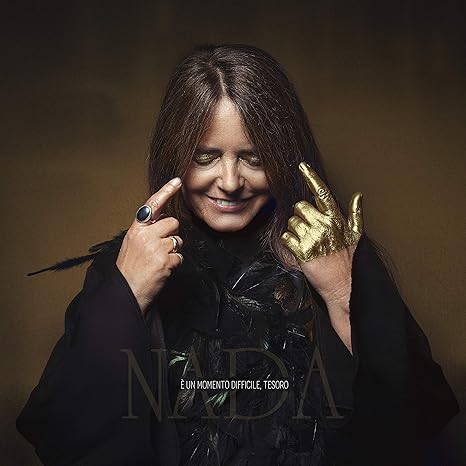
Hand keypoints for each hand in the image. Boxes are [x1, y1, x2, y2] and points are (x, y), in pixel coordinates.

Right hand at [116, 177, 183, 313]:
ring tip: (158, 261)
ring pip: (178, 241)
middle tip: (160, 249)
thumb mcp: (132, 244)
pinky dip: (174, 264)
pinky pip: (180, 257)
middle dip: (171, 235)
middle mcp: (146, 235)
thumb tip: (163, 223)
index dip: (166, 191)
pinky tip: (162, 270)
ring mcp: (156, 248)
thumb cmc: (129, 270)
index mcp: (136, 229)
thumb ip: (146, 232)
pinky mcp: (166, 261)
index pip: (152, 205)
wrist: (126, 292)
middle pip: (173, 223)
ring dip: (173, 251)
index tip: (177, 181)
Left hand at [280, 163, 362, 351]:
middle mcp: (324, 226)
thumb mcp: (356, 235)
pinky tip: (300, 250)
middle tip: (309, 230)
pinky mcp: (301, 251)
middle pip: (300, 206)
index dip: (311, 178)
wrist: (344, 286)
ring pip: (291, 222)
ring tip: (307, 242)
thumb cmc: (348, 261)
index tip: (302, 166)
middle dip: (301, 216)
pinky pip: (286, 237)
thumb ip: (355, 214)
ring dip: (295, 231)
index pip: (323, 193)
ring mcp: (312, 238)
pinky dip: (289, 243)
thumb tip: (358, 195)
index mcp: (336, 220)